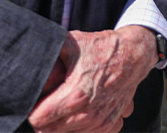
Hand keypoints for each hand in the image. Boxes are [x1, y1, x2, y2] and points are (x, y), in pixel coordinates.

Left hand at [28, 25, 157, 132]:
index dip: (32, 110)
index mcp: (75, 96)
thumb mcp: (73, 42)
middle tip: (47, 102)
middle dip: (44, 119)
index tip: (34, 101)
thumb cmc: (103, 47)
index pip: (37, 120)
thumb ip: (51, 50)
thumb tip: (33, 52)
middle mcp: (86, 115)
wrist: (135, 53)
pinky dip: (81, 127)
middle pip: (48, 131)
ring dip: (61, 124)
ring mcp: (99, 123)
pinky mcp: (109, 125)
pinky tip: (80, 112)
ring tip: (64, 105)